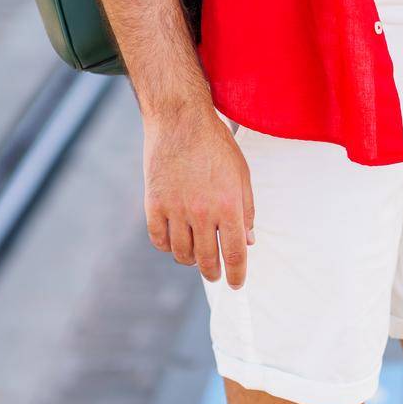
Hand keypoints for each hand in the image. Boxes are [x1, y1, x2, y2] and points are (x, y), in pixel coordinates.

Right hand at [143, 103, 254, 287]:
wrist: (180, 119)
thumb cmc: (216, 144)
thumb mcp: (241, 173)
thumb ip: (247, 209)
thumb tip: (248, 241)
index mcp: (229, 205)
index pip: (234, 254)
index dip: (237, 274)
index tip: (237, 284)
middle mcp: (202, 212)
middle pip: (207, 260)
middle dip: (213, 273)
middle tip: (215, 275)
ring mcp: (175, 210)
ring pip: (182, 254)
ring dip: (190, 260)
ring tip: (196, 256)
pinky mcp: (154, 204)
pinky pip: (159, 239)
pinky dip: (167, 246)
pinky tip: (174, 241)